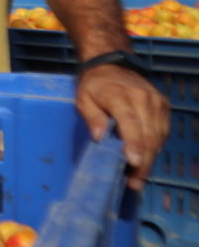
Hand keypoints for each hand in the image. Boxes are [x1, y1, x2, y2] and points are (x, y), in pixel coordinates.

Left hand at [75, 64, 170, 190]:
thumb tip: (100, 138)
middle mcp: (143, 98)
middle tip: (134, 183)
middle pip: (148, 134)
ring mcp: (157, 102)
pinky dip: (155, 147)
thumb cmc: (94, 85)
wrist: (112, 64)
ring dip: (149, 158)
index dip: (133, 144)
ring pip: (158, 136)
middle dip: (142, 161)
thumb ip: (92, 117)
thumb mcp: (83, 99)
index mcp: (120, 95)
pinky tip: (145, 159)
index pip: (130, 122)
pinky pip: (162, 132)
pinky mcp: (164, 106)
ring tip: (138, 177)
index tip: (133, 163)